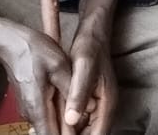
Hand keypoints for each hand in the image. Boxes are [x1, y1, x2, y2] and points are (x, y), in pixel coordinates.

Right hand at [0, 24, 73, 134]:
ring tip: (80, 112)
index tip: (81, 130)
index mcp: (37, 108)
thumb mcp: (59, 65)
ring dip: (64, 123)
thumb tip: (88, 107)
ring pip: (49, 126)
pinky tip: (68, 102)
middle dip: (68, 130)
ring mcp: (29, 110)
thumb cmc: (33, 51)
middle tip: (84, 120)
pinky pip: (45, 116)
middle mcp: (30, 114)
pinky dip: (57, 115)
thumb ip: (71, 89)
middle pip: (51, 133)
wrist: (11, 43)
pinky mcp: (30, 104)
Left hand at [63, 10, 117, 133]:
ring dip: (69, 132)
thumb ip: (78, 94)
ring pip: (84, 131)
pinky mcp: (90, 102)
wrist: (93, 32)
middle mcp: (105, 109)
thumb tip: (71, 120)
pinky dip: (68, 125)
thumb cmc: (90, 47)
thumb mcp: (83, 68)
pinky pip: (80, 122)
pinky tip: (54, 122)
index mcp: (107, 104)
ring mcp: (99, 106)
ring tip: (50, 130)